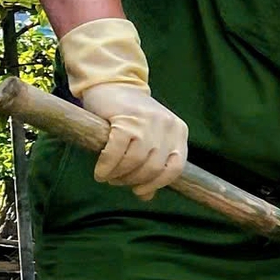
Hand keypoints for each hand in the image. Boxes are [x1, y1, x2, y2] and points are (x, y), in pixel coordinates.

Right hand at [59, 16, 187, 199]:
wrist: (113, 82)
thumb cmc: (130, 116)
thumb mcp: (149, 137)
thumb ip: (152, 162)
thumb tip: (147, 197)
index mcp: (179, 132)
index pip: (176, 168)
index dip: (157, 184)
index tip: (141, 191)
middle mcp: (167, 127)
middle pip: (153, 168)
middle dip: (133, 181)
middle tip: (117, 182)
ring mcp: (147, 122)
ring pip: (135, 163)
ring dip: (118, 176)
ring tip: (108, 177)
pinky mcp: (125, 120)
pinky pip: (116, 153)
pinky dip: (107, 166)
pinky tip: (100, 172)